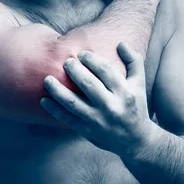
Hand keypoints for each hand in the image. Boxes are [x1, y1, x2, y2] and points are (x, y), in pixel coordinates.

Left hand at [40, 42, 155, 155]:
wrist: (135, 139)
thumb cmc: (136, 106)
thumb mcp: (139, 83)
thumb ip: (134, 61)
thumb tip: (120, 43)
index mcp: (125, 92)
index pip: (106, 70)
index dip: (91, 59)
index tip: (82, 53)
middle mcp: (111, 106)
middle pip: (88, 83)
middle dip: (73, 70)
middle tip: (66, 62)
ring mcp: (98, 119)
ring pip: (73, 102)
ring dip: (57, 90)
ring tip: (47, 79)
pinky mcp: (88, 130)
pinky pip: (67, 119)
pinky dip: (54, 110)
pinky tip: (44, 100)